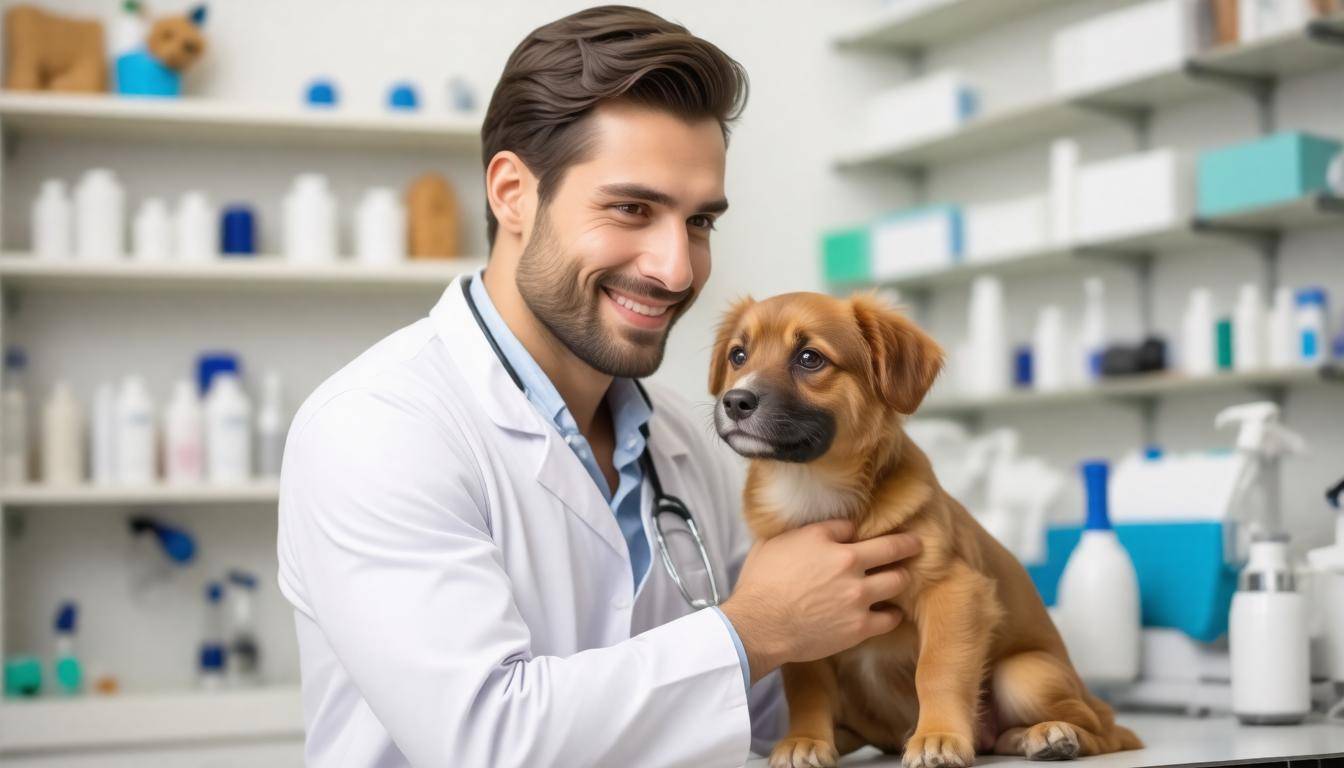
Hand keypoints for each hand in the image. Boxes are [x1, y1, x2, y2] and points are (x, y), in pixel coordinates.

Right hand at [721, 519, 919, 683]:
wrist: (757, 626)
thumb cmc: (761, 582)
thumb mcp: (776, 541)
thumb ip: (805, 532)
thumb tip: (826, 526)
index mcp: (830, 542)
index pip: (858, 527)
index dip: (862, 531)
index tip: (869, 533)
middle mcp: (850, 565)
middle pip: (894, 549)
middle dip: (908, 544)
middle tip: (916, 544)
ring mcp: (858, 598)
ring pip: (899, 581)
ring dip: (901, 578)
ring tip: (901, 578)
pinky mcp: (860, 627)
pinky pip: (891, 618)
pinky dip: (893, 613)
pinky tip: (891, 612)